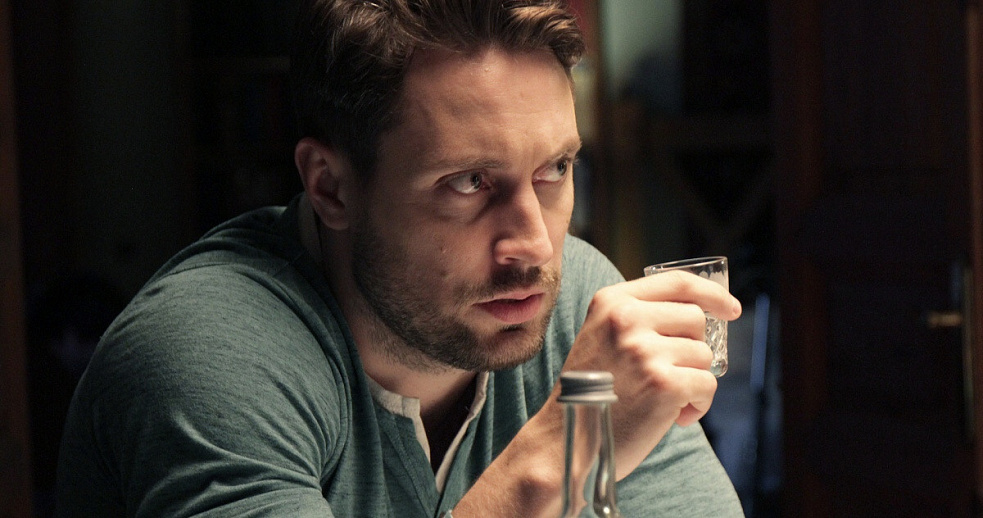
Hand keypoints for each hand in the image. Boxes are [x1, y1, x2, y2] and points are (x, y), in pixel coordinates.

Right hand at [558, 270, 741, 478]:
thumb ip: (640, 317)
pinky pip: (706, 384)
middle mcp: (626, 319)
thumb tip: (703, 314)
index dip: (711, 293)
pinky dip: (698, 404)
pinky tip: (674, 416)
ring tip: (665, 399)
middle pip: (695, 319)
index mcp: (612, 301)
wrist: (566, 440)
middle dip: (694, 348)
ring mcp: (645, 350)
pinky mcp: (663, 384)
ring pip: (703, 355)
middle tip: (673, 373)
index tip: (730, 309)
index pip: (677, 283)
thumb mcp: (603, 336)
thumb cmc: (592, 392)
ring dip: (694, 380)